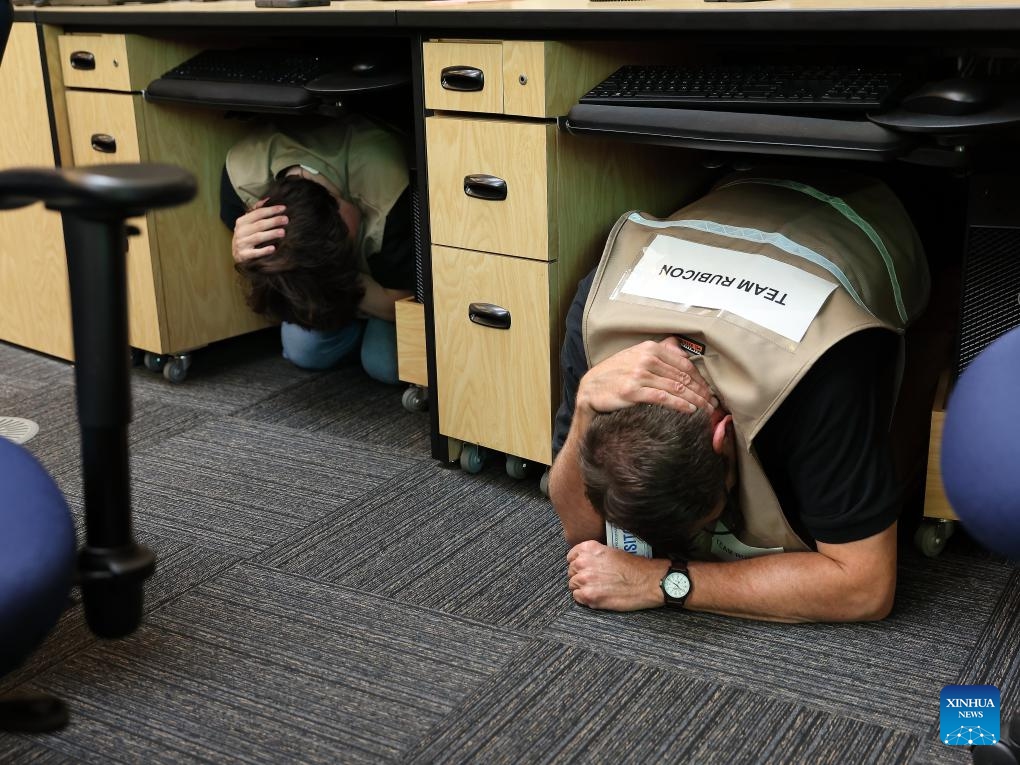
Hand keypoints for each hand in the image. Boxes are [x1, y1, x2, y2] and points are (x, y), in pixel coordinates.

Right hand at [232, 198, 287, 263]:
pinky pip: (254, 253)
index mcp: (242, 222)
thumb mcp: (248, 223)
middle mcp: (240, 232)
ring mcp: (241, 243)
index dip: (271, 210)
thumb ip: (256, 211)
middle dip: (273, 221)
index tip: (283, 208)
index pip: (257, 213)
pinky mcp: (243, 255)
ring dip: (271, 234)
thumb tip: (268, 199)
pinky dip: (263, 251)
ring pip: (258, 237)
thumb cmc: (246, 237)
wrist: (238, 256)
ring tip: (283, 232)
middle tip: (286, 219)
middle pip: (259, 225)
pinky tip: (273, 248)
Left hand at [566, 541, 669, 610]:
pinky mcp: (589, 595)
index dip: (578, 564)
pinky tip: (598, 596)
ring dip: (582, 588)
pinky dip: (585, 599)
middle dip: (580, 576)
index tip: (584, 569)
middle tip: (595, 581)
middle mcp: (584, 562)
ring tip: (598, 589)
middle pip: (571, 571)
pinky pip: (577, 597)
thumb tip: (583, 562)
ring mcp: (585, 579)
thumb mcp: (612, 551)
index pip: (571, 556)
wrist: (649, 581)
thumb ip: (595, 555)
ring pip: (573, 585)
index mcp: (590, 548)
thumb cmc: (635, 567)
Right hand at [576, 337, 715, 418]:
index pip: (684, 363)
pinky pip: (663, 398)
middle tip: (713, 404)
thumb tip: (678, 345)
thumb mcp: (634, 356)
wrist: (590, 389)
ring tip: (706, 410)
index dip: (700, 379)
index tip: (709, 391)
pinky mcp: (632, 391)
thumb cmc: (614, 374)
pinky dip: (680, 405)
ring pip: (676, 388)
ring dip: (695, 400)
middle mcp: (646, 359)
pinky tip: (690, 411)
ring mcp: (639, 374)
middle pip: (683, 376)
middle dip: (701, 392)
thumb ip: (657, 350)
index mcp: (649, 348)